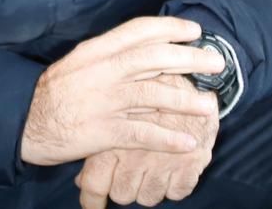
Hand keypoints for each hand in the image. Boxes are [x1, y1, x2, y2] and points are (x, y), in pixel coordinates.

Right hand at [19, 16, 223, 166]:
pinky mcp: (102, 131)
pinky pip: (141, 133)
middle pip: (153, 58)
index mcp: (96, 50)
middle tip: (216, 63)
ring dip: (186, 100)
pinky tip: (187, 143)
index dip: (170, 27)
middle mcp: (102, 71)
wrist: (24, 122)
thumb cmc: (55, 92)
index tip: (195, 30)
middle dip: (189, 58)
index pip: (138, 30)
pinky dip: (167, 138)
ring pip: (152, 95)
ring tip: (210, 106)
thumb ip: (110, 56)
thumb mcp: (80, 63)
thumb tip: (148, 51)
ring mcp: (103, 101)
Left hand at [76, 75, 218, 207]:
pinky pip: (178, 192)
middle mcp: (136, 155)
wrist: (190, 76)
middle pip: (123, 194)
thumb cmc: (146, 90)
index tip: (92, 206)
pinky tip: (171, 169)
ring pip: (149, 197)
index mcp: (112, 139)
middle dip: (125, 187)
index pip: (95, 185)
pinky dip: (174, 185)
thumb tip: (80, 181)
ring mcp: (164, 162)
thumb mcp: (116, 110)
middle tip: (130, 173)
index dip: (92, 201)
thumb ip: (97, 145)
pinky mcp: (191, 163)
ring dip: (149, 187)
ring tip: (151, 168)